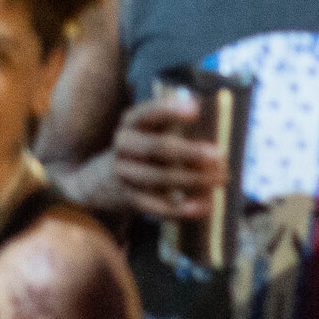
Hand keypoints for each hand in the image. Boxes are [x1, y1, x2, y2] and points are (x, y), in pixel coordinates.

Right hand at [105, 92, 225, 221]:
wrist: (98, 183)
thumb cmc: (142, 149)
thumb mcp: (149, 131)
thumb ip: (176, 126)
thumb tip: (215, 127)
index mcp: (132, 123)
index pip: (147, 112)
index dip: (170, 110)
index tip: (196, 109)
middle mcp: (124, 146)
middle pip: (157, 147)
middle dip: (190, 152)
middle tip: (219, 156)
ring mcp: (123, 173)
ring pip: (160, 177)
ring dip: (194, 180)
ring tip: (221, 180)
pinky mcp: (129, 199)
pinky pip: (156, 206)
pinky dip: (182, 208)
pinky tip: (204, 206)